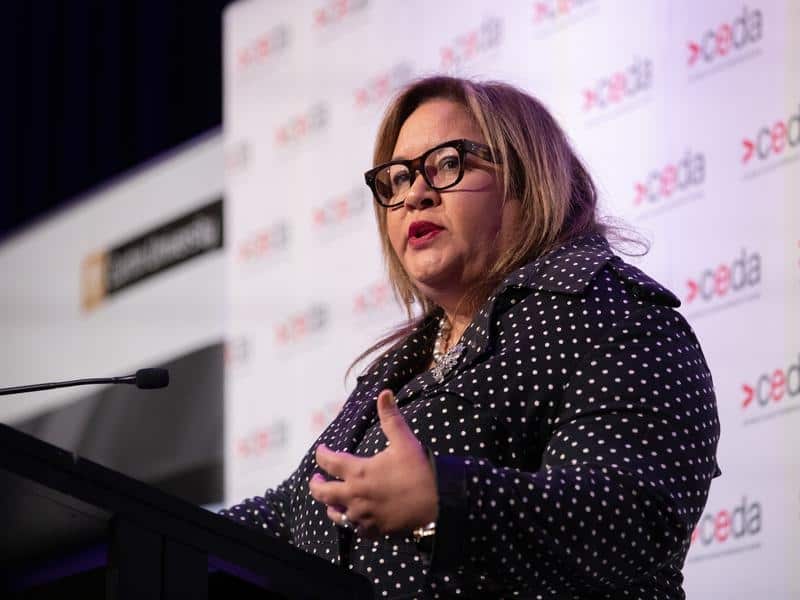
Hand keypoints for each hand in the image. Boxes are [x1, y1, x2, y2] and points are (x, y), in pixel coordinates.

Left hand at [308, 389, 437, 537]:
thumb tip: (384, 393)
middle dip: (316, 485)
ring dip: (331, 506)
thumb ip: (390, 418)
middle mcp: (355, 495)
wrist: (438, 503)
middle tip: (315, 480)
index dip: (322, 454)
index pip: (329, 462)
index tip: (321, 450)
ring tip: (330, 502)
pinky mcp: (374, 530)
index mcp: (358, 472)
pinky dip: (350, 523)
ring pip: (336, 514)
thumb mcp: (404, 440)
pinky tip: (353, 520)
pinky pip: (355, 530)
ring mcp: (363, 515)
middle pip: (323, 493)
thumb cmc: (419, 470)